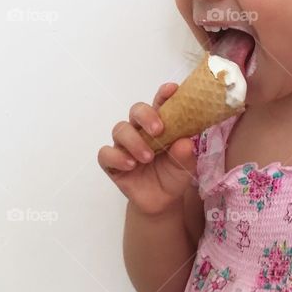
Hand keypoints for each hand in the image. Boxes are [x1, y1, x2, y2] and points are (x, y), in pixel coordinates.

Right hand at [98, 82, 197, 215]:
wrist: (161, 201)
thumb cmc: (173, 175)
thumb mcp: (185, 167)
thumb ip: (185, 154)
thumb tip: (185, 142)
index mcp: (159, 125)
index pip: (160, 104)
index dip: (164, 94)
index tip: (172, 90)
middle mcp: (140, 130)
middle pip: (136, 111)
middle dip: (146, 116)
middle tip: (158, 130)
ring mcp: (124, 145)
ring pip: (120, 130)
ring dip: (134, 141)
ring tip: (147, 157)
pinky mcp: (111, 162)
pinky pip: (106, 153)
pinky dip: (117, 157)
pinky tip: (130, 165)